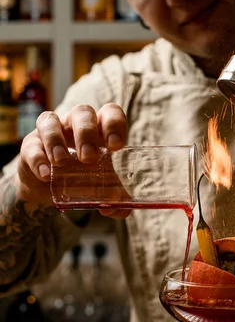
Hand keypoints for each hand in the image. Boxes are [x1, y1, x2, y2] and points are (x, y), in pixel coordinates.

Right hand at [16, 103, 130, 218]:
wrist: (49, 190)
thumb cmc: (82, 178)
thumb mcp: (103, 187)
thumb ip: (116, 199)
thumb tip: (116, 208)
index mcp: (99, 129)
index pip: (110, 113)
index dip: (114, 124)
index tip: (116, 147)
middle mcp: (74, 124)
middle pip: (82, 112)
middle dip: (86, 133)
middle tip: (89, 158)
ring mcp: (50, 132)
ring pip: (51, 121)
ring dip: (56, 141)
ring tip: (62, 163)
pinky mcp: (30, 146)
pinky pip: (31, 145)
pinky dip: (39, 159)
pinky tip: (46, 174)